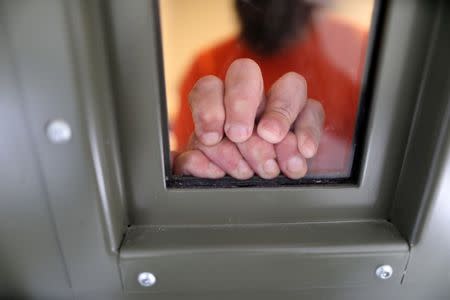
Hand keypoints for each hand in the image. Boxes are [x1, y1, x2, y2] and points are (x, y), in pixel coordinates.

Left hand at [173, 58, 323, 178]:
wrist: (259, 185)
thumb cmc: (227, 172)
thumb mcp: (204, 170)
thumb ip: (193, 165)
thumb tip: (194, 161)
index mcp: (218, 106)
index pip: (209, 88)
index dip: (208, 109)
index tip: (211, 137)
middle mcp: (250, 99)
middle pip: (245, 73)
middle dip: (241, 102)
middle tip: (239, 136)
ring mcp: (280, 106)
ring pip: (290, 85)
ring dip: (280, 113)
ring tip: (272, 140)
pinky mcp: (307, 120)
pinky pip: (313, 111)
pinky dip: (308, 131)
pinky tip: (302, 153)